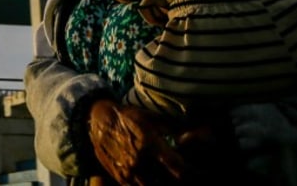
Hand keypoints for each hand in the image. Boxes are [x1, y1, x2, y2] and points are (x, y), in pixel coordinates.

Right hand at [88, 99, 202, 184]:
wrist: (98, 120)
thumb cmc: (129, 117)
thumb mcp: (152, 119)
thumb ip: (172, 130)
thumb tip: (190, 138)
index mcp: (150, 143)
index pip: (178, 167)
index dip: (191, 173)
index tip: (198, 172)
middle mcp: (140, 160)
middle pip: (167, 182)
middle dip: (179, 180)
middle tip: (184, 177)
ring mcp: (129, 171)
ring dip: (162, 183)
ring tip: (167, 179)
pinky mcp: (120, 177)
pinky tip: (153, 181)